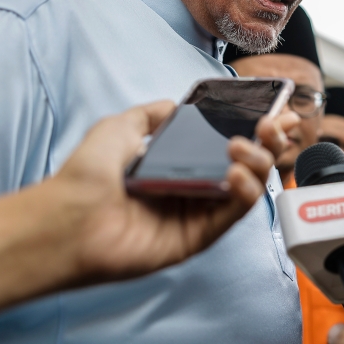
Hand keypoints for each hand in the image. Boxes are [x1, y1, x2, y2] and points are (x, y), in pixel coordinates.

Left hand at [52, 101, 284, 283]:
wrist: (66, 217)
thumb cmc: (86, 176)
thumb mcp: (120, 127)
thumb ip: (152, 115)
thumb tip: (176, 105)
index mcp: (180, 164)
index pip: (229, 144)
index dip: (258, 129)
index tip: (278, 112)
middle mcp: (192, 188)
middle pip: (249, 166)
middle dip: (269, 143)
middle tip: (273, 125)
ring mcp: (196, 214)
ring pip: (247, 189)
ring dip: (258, 163)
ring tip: (243, 146)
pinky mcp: (195, 238)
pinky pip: (232, 215)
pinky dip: (244, 192)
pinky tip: (236, 173)